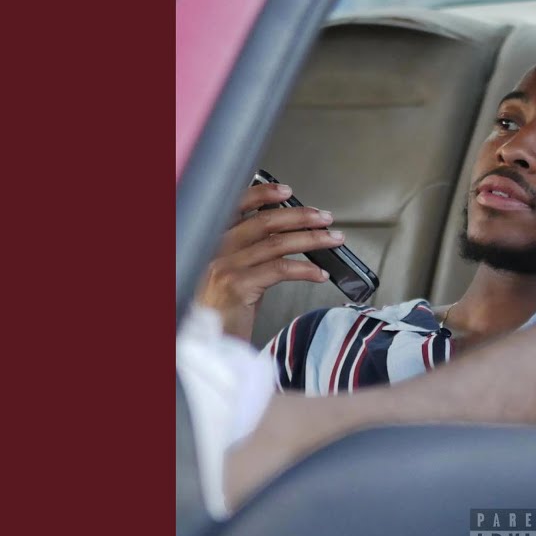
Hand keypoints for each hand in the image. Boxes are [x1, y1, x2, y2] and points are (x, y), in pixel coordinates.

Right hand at [197, 182, 344, 340]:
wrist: (203, 345)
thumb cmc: (219, 313)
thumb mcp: (232, 276)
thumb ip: (250, 256)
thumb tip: (287, 240)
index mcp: (212, 241)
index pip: (235, 206)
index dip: (262, 194)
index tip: (285, 190)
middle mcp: (214, 249)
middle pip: (263, 222)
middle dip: (299, 216)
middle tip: (323, 217)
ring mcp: (224, 267)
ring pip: (276, 243)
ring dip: (311, 239)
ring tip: (332, 240)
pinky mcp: (237, 286)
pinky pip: (280, 270)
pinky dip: (305, 270)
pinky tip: (320, 274)